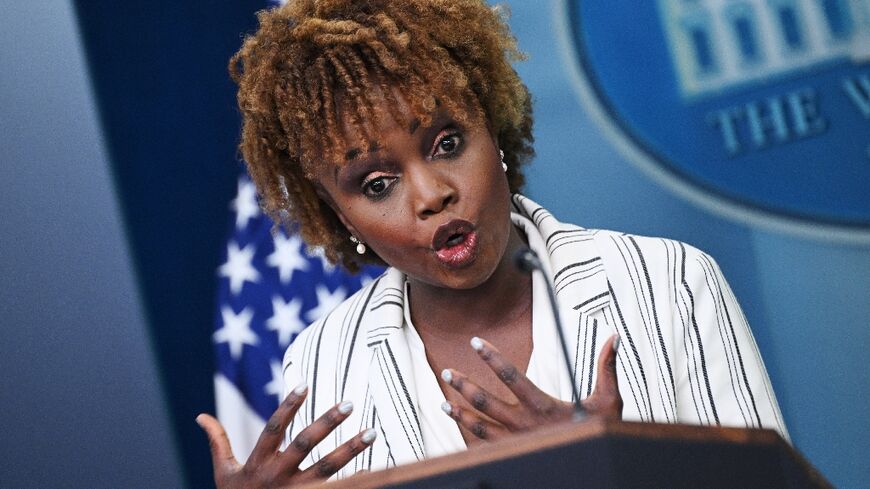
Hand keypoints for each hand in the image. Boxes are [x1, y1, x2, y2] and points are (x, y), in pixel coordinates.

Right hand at [196, 383, 376, 487]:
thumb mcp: (224, 473)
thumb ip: (218, 442)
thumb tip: (200, 416)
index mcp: (257, 463)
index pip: (274, 429)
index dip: (288, 406)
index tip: (304, 385)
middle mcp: (278, 476)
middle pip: (305, 444)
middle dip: (327, 423)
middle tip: (349, 404)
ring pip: (328, 468)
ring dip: (352, 449)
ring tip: (372, 432)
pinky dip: (356, 480)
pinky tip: (372, 467)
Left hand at [440, 334, 621, 440]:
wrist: (590, 469)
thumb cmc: (599, 432)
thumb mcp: (608, 401)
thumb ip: (607, 367)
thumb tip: (614, 337)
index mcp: (544, 407)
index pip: (512, 376)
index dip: (492, 357)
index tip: (476, 343)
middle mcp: (525, 425)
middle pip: (486, 401)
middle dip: (464, 385)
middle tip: (447, 371)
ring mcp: (517, 442)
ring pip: (480, 426)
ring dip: (460, 412)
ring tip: (444, 401)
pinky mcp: (514, 454)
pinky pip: (485, 445)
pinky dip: (470, 435)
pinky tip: (460, 426)